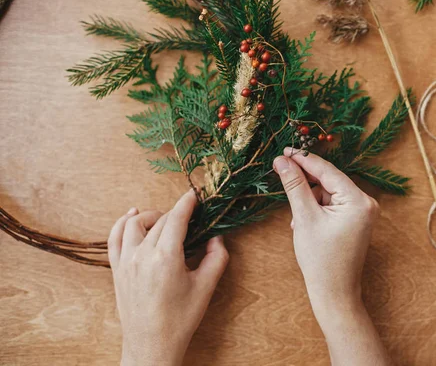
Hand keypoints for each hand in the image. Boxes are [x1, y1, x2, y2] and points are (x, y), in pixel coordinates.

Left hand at [108, 190, 228, 365]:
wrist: (151, 345)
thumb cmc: (180, 319)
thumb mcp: (206, 287)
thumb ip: (216, 258)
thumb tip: (216, 238)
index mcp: (166, 257)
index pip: (176, 218)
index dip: (187, 203)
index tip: (195, 194)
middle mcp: (142, 254)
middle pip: (160, 220)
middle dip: (176, 213)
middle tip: (190, 218)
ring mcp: (126, 261)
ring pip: (134, 223)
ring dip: (151, 216)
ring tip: (165, 220)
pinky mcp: (117, 269)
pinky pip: (114, 238)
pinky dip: (122, 223)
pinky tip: (131, 216)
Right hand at [273, 148, 390, 365]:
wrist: (334, 293)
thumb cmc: (320, 259)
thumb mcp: (304, 217)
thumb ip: (294, 185)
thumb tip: (282, 161)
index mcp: (359, 201)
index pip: (327, 171)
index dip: (303, 159)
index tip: (284, 150)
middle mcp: (366, 203)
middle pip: (329, 180)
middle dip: (305, 182)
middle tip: (281, 172)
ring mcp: (362, 212)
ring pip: (329, 192)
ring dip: (309, 199)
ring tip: (297, 219)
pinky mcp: (356, 220)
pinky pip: (333, 204)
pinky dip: (317, 208)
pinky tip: (304, 222)